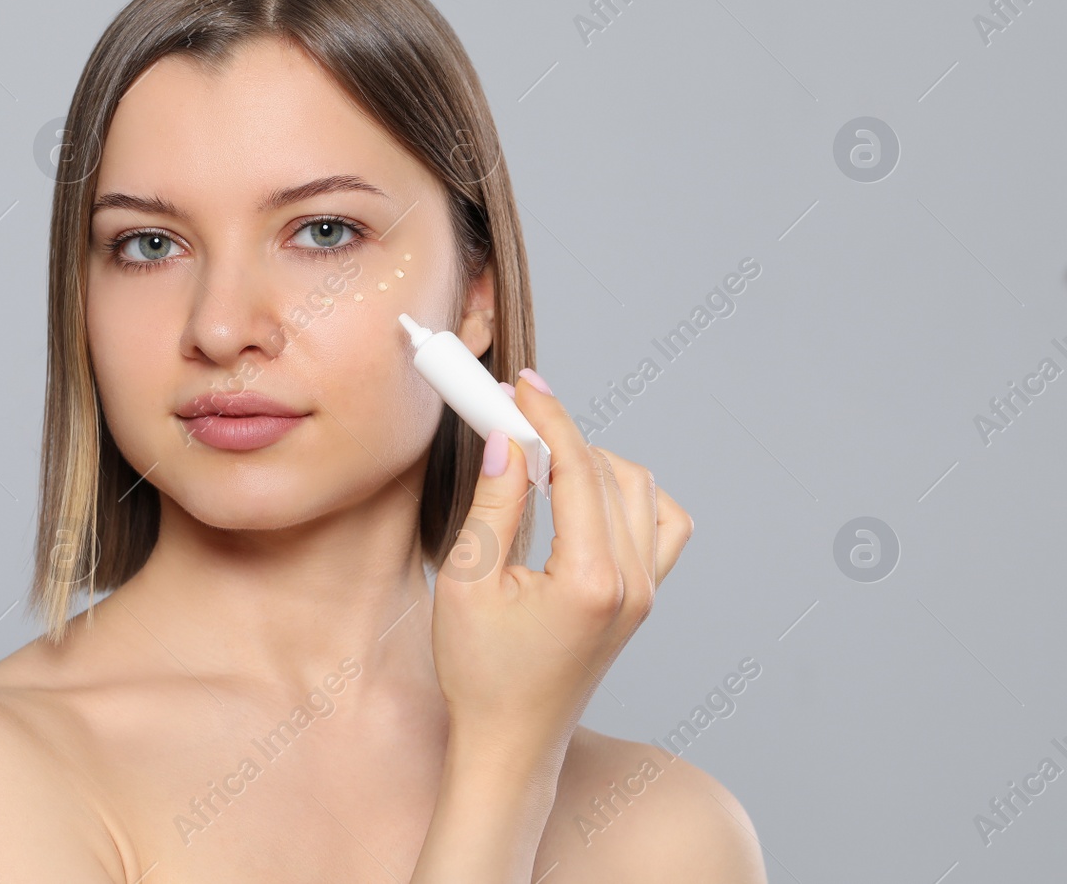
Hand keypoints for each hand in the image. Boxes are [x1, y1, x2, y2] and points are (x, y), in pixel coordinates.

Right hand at [430, 369, 693, 759]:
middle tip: (511, 420)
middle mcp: (634, 583)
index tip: (518, 387)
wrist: (512, 740)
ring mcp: (648, 592)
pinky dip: (627, 495)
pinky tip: (584, 498)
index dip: (548, 417)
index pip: (579, 468)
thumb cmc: (480, 672)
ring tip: (540, 463)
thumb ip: (494, 504)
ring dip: (595, 462)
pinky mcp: (646, 598)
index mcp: (591, 580)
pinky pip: (660, 523)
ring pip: (642, 490)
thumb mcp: (466, 581)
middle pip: (612, 470)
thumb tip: (507, 441)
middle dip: (563, 435)